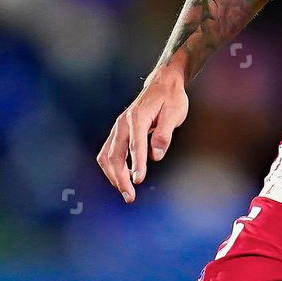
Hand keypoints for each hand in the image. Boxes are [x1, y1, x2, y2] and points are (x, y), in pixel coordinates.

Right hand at [97, 67, 189, 202]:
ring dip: (113, 176)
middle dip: (120, 177)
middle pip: (114, 154)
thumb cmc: (171, 99)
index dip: (137, 163)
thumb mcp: (174, 113)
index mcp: (138, 117)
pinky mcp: (118, 132)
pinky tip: (121, 179)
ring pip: (107, 156)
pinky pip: (108, 153)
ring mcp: (118, 127)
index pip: (136, 144)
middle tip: (130, 196)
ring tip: (125, 192)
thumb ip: (164, 134)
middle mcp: (123, 123)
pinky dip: (112, 168)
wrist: (162, 84)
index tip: (139, 180)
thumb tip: (156, 155)